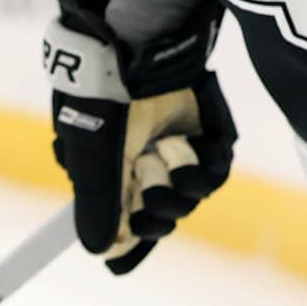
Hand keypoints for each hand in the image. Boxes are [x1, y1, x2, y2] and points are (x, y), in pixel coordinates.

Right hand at [43, 0, 234, 273]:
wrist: (140, 52)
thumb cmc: (106, 103)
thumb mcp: (93, 158)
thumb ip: (97, 206)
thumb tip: (100, 252)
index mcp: (108, 167)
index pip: (122, 219)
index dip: (127, 240)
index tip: (124, 253)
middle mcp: (141, 160)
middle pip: (158, 215)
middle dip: (156, 213)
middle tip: (149, 194)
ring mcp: (175, 147)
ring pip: (188, 198)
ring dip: (180, 190)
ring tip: (165, 163)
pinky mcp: (205, 134)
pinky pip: (213, 172)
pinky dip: (204, 171)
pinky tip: (190, 154)